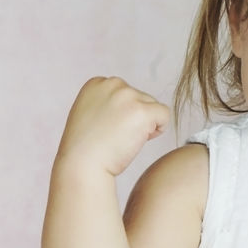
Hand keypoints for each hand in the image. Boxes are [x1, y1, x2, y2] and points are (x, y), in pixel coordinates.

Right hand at [54, 76, 170, 177]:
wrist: (83, 164)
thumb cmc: (86, 148)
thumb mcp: (89, 114)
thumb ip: (106, 102)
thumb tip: (129, 105)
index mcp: (97, 83)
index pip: (126, 93)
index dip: (123, 114)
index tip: (108, 128)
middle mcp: (113, 84)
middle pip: (141, 98)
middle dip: (135, 118)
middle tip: (116, 136)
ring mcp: (128, 96)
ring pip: (153, 107)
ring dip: (146, 124)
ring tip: (124, 139)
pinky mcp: (143, 111)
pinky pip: (164, 114)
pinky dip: (159, 128)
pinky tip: (142, 139)